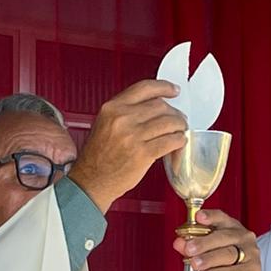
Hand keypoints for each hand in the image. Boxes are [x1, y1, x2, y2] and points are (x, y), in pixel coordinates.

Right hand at [69, 80, 186, 213]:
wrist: (90, 183)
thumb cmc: (97, 159)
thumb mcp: (104, 125)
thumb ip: (124, 112)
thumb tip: (152, 107)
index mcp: (112, 108)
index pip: (145, 88)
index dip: (164, 87)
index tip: (173, 91)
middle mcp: (122, 119)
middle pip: (160, 106)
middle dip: (174, 113)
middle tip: (178, 119)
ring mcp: (133, 136)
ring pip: (168, 122)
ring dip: (179, 126)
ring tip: (179, 132)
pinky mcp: (143, 154)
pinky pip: (170, 142)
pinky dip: (178, 141)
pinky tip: (178, 143)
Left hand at [174, 209, 259, 270]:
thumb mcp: (201, 259)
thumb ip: (191, 250)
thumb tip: (178, 242)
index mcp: (232, 230)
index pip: (222, 219)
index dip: (211, 217)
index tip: (198, 217)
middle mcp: (244, 239)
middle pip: (224, 237)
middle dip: (204, 242)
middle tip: (189, 249)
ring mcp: (250, 255)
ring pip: (228, 254)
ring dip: (209, 258)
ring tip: (196, 264)